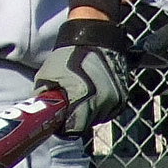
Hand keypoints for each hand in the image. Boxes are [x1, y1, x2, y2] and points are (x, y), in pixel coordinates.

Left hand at [34, 18, 128, 135]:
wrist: (94, 38)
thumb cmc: (68, 55)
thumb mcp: (49, 74)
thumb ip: (46, 95)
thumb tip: (44, 112)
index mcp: (81, 97)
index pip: (73, 129)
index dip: (64, 127)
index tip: (59, 122)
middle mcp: (101, 102)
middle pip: (86, 124)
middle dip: (76, 117)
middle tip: (68, 105)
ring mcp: (113, 100)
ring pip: (98, 118)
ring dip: (88, 112)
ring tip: (80, 93)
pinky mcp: (122, 98)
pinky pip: (109, 111)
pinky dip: (100, 106)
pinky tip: (92, 92)